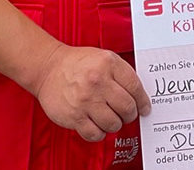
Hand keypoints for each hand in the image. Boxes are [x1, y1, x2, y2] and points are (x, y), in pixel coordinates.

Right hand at [33, 45, 150, 141]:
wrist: (48, 68)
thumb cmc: (77, 63)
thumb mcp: (105, 58)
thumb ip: (122, 73)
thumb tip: (139, 94)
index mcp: (108, 65)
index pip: (135, 87)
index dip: (143, 101)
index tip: (144, 108)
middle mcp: (97, 82)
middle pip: (127, 107)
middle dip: (130, 114)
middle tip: (127, 114)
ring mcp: (85, 100)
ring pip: (113, 123)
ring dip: (115, 124)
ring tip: (111, 118)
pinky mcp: (74, 116)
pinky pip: (95, 134)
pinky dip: (100, 133)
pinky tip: (98, 125)